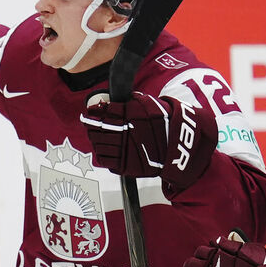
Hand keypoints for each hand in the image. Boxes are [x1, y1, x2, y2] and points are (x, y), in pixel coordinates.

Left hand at [81, 92, 216, 191]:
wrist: (178, 146)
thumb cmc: (164, 123)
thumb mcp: (149, 105)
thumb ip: (131, 102)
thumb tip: (112, 102)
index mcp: (128, 116)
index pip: (104, 112)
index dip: (94, 111)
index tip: (89, 111)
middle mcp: (124, 132)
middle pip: (98, 128)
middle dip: (91, 125)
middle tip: (87, 123)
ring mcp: (123, 150)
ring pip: (99, 144)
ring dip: (94, 139)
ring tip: (93, 135)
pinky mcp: (125, 165)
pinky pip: (105, 160)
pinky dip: (100, 154)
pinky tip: (101, 149)